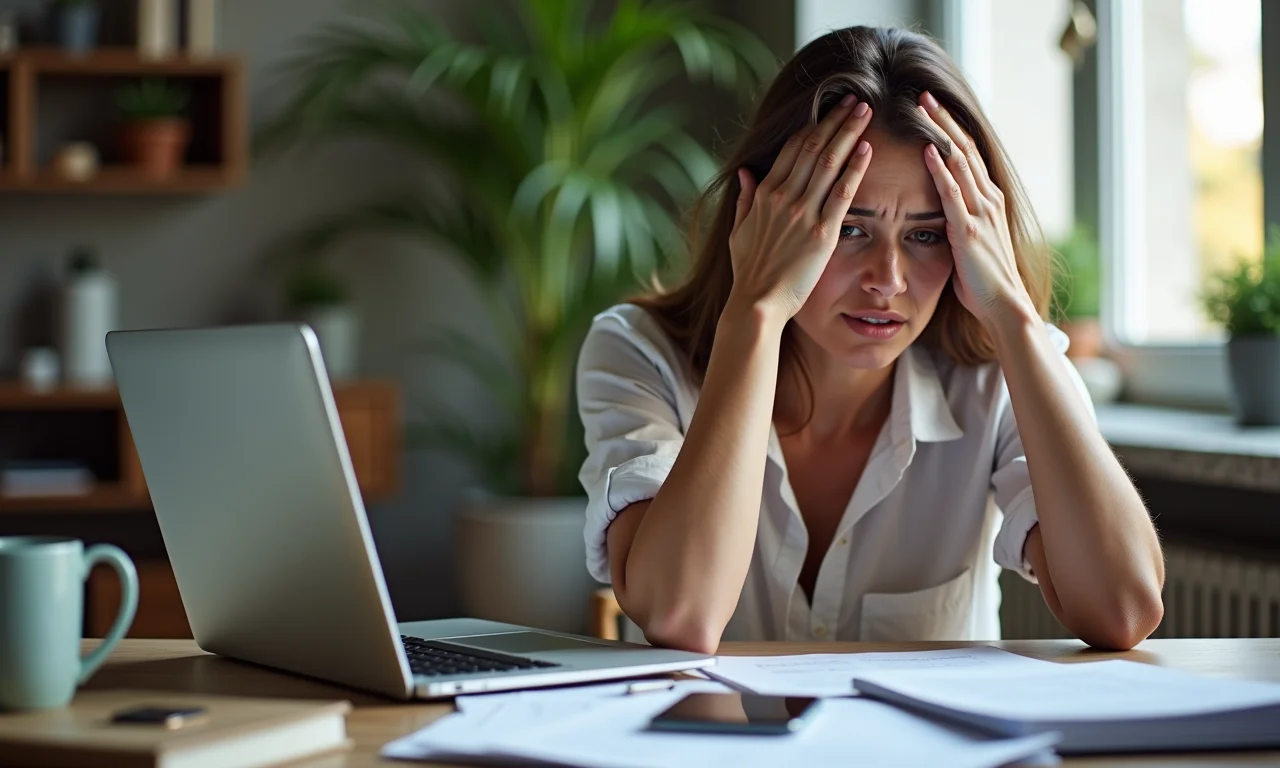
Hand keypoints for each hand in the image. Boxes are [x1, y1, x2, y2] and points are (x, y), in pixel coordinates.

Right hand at [728, 95, 873, 320]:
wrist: (756, 303)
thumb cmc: (749, 272)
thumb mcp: (738, 231)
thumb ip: (744, 199)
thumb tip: (745, 173)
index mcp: (763, 193)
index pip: (792, 148)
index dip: (814, 124)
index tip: (830, 108)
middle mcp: (782, 196)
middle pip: (814, 147)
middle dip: (836, 120)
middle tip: (857, 99)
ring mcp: (802, 213)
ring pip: (829, 162)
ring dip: (849, 133)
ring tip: (866, 112)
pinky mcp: (821, 233)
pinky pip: (841, 194)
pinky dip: (854, 169)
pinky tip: (867, 150)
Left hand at [917, 91, 1035, 327]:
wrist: (1003, 304)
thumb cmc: (983, 278)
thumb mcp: (971, 240)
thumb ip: (958, 218)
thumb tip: (939, 209)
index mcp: (988, 199)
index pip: (967, 154)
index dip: (950, 128)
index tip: (932, 107)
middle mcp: (987, 198)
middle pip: (964, 147)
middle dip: (944, 119)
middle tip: (924, 94)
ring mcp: (980, 211)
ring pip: (959, 161)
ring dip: (940, 132)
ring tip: (922, 108)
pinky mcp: (968, 229)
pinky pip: (952, 192)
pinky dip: (940, 169)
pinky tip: (927, 150)